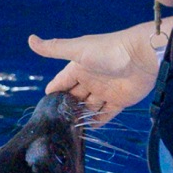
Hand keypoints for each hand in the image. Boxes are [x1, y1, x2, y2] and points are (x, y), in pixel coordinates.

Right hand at [28, 22, 161, 121]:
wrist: (143, 56)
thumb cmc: (108, 51)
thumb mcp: (78, 50)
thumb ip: (55, 48)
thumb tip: (30, 39)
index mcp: (78, 68)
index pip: (61, 83)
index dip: (53, 94)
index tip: (43, 110)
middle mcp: (90, 80)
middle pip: (74, 98)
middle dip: (66, 109)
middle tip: (56, 126)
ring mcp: (105, 91)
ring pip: (88, 108)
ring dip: (80, 117)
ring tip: (69, 133)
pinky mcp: (120, 101)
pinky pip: (105, 114)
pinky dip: (97, 122)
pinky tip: (88, 131)